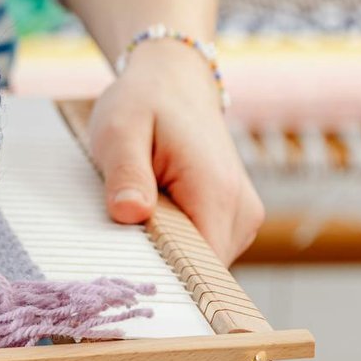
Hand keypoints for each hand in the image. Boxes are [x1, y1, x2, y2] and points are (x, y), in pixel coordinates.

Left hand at [86, 43, 262, 264]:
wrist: (174, 82)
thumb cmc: (144, 103)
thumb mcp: (120, 130)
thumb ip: (126, 173)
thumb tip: (129, 213)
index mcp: (217, 192)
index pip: (201, 270)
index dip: (163, 278)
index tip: (124, 271)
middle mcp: (242, 212)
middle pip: (200, 273)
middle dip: (158, 263)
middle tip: (118, 233)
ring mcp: (242, 219)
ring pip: (201, 265)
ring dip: (165, 251)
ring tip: (138, 210)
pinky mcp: (232, 220)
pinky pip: (202, 251)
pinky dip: (174, 242)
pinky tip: (153, 214)